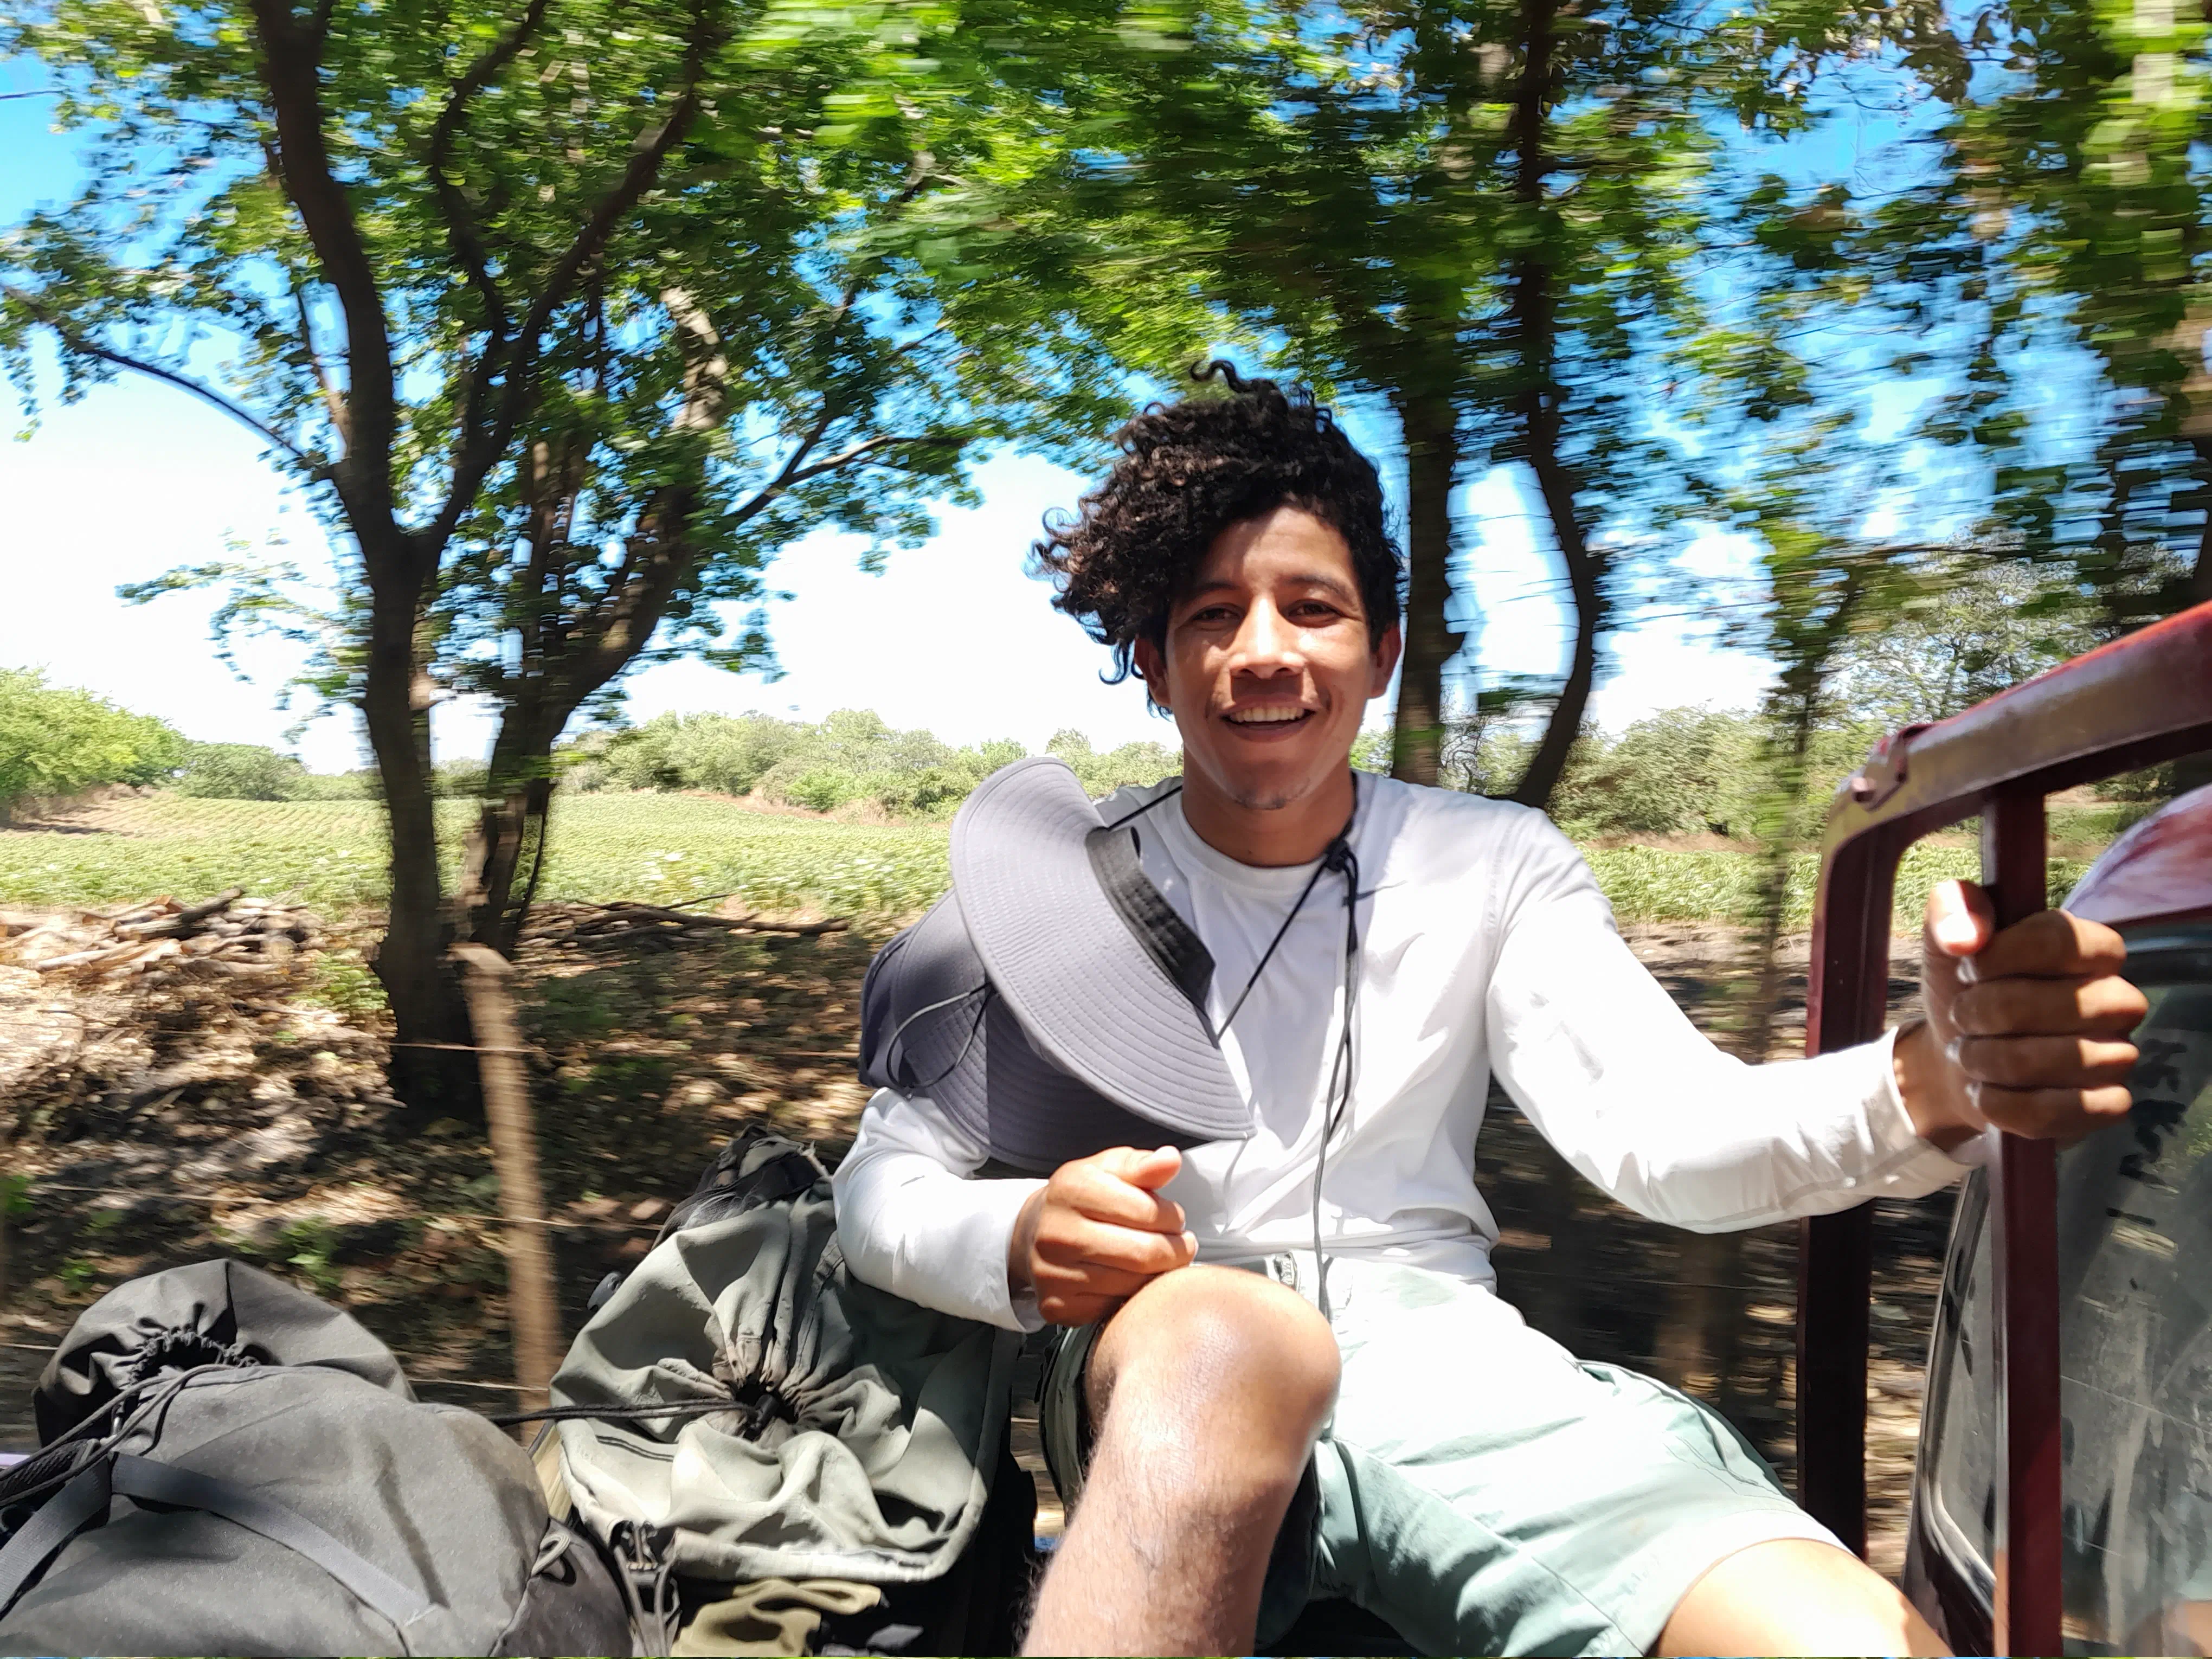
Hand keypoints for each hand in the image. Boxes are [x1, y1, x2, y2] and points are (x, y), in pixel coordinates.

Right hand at [1007, 1145, 1198, 1326]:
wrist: (1035, 1231)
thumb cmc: (1080, 1198)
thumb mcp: (1109, 1169)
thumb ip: (1143, 1165)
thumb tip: (1170, 1160)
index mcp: (1071, 1189)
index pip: (1146, 1211)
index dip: (1173, 1216)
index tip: (1175, 1217)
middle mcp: (1057, 1233)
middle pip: (1143, 1253)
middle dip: (1176, 1250)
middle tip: (1181, 1244)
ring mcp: (1053, 1273)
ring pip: (1133, 1284)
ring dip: (1159, 1274)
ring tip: (1158, 1259)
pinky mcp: (1057, 1305)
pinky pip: (1115, 1307)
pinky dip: (1132, 1296)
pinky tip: (1132, 1278)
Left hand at [1896, 879, 2148, 1149]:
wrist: (1950, 1058)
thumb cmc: (1963, 990)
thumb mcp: (1946, 940)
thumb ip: (1953, 908)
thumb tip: (1963, 936)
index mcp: (2090, 949)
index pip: (2065, 940)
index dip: (2004, 955)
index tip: (1966, 969)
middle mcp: (2117, 1000)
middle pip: (2063, 1003)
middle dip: (1988, 1012)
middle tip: (1961, 1017)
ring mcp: (2118, 1055)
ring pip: (2063, 1060)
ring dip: (1991, 1060)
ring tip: (1967, 1054)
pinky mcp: (2105, 1105)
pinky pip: (2063, 1111)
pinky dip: (2007, 1106)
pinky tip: (1985, 1093)